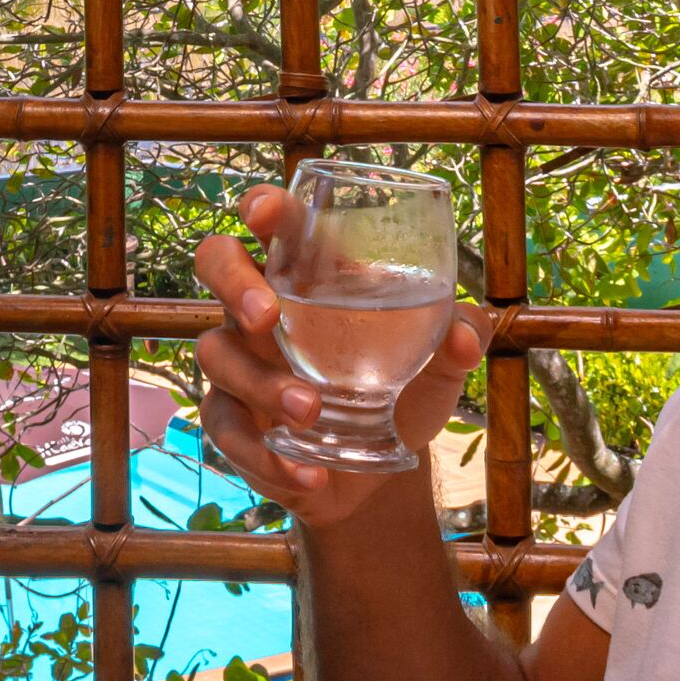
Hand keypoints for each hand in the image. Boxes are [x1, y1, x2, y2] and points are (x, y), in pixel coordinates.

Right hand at [193, 183, 487, 527]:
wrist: (380, 473)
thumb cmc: (404, 390)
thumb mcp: (440, 368)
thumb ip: (460, 340)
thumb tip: (464, 333)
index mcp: (312, 273)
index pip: (277, 223)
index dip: (264, 207)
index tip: (266, 211)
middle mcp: (264, 307)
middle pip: (216, 262)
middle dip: (232, 281)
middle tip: (266, 314)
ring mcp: (241, 362)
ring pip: (216, 353)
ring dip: (261, 383)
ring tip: (311, 411)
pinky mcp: (234, 420)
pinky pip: (226, 428)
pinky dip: (264, 454)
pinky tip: (308, 472)